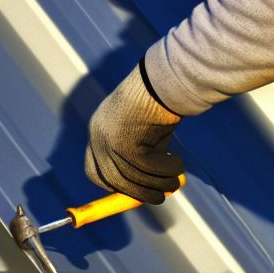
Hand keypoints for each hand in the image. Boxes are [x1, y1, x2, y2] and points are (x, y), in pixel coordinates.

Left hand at [84, 65, 184, 203]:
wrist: (164, 76)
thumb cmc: (160, 100)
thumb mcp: (147, 131)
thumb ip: (144, 156)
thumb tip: (151, 186)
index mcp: (99, 129)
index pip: (94, 169)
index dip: (113, 184)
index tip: (132, 191)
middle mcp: (98, 136)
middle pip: (112, 179)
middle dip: (138, 192)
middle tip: (161, 196)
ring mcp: (109, 140)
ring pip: (132, 177)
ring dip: (158, 183)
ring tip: (177, 181)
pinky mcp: (125, 142)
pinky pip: (147, 167)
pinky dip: (166, 169)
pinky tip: (179, 163)